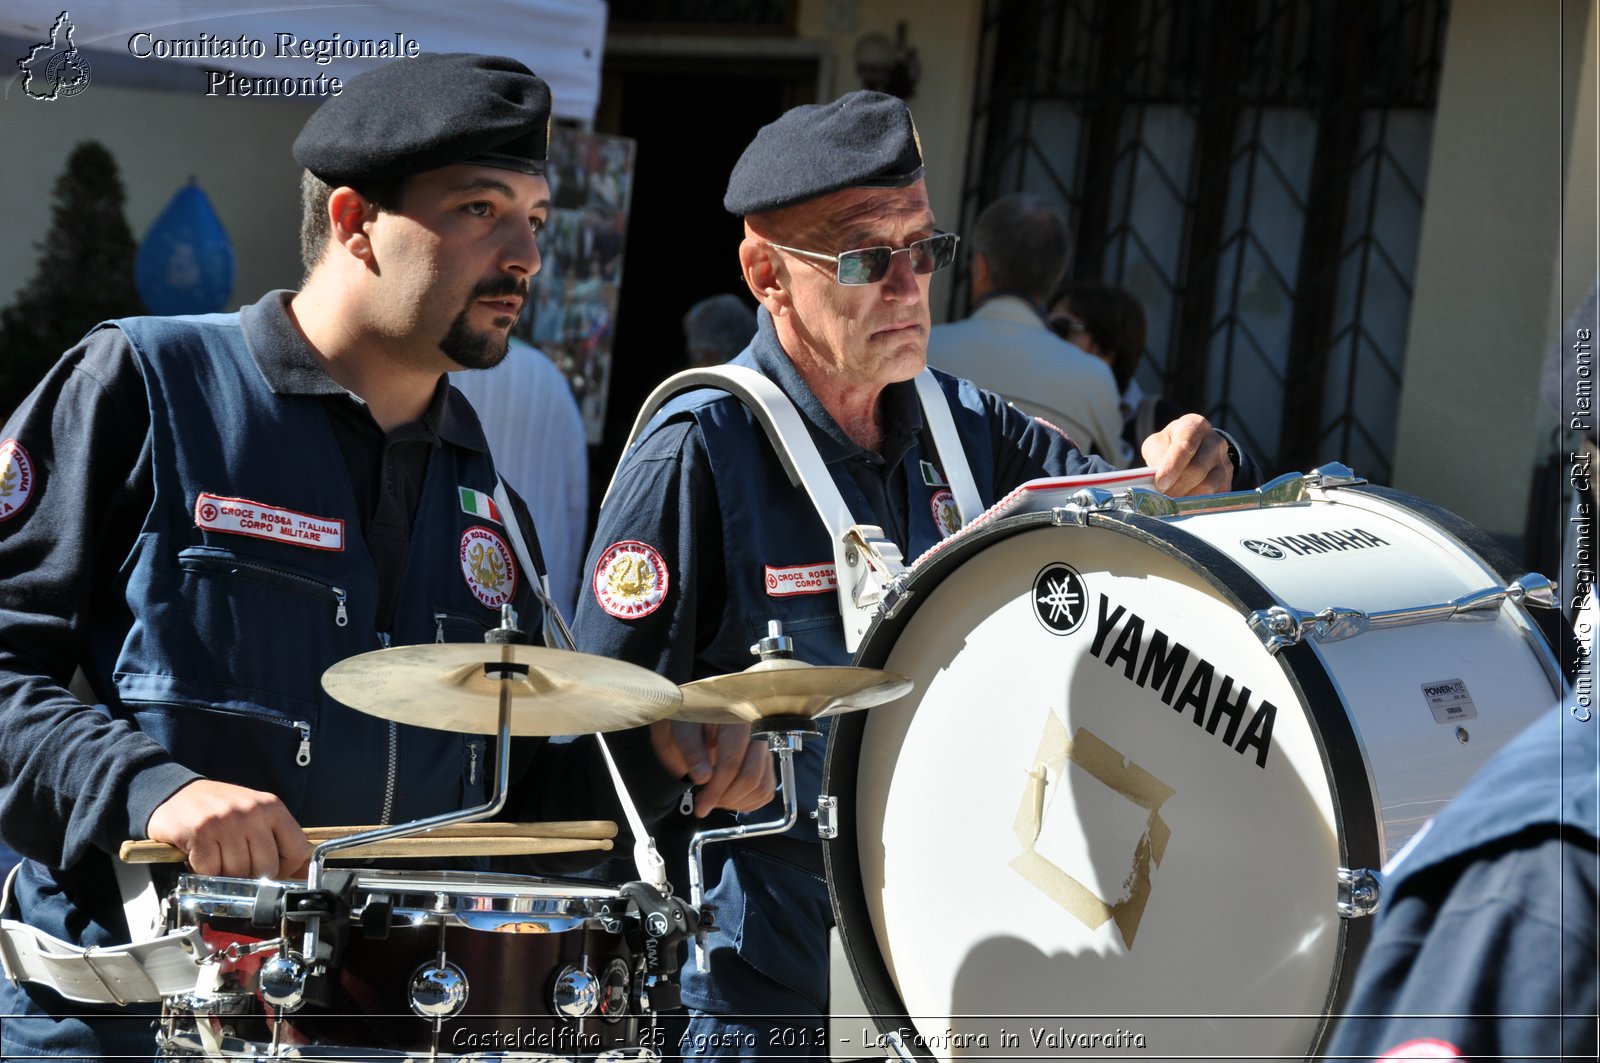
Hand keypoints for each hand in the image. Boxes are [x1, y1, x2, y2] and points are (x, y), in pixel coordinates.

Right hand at [145, 779, 309, 877]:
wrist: (176, 793)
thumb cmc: (220, 809)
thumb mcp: (257, 816)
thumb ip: (279, 840)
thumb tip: (301, 875)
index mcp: (272, 807)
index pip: (297, 851)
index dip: (286, 869)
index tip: (273, 871)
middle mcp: (252, 812)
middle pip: (267, 868)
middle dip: (251, 875)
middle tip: (235, 864)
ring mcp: (226, 822)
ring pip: (238, 873)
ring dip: (225, 874)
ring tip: (217, 857)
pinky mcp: (200, 833)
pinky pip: (211, 871)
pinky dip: (204, 871)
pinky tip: (200, 857)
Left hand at [649, 719, 775, 815]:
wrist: (699, 716)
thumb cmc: (691, 720)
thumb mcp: (683, 728)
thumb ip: (691, 750)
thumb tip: (704, 778)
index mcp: (736, 719)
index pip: (732, 762)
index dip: (716, 789)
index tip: (701, 807)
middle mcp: (758, 732)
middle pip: (751, 778)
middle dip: (726, 798)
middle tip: (705, 803)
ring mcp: (764, 748)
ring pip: (762, 787)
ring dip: (737, 802)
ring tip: (715, 799)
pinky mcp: (766, 760)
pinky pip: (767, 789)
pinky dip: (749, 802)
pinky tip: (729, 799)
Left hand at [1141, 413, 1234, 496]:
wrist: (1192, 451)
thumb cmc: (1169, 446)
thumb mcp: (1157, 444)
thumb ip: (1157, 457)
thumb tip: (1159, 479)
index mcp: (1195, 426)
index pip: (1186, 446)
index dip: (1172, 467)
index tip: (1161, 484)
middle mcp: (1215, 441)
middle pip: (1198, 469)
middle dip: (1177, 486)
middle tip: (1162, 497)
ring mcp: (1225, 461)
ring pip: (1209, 485)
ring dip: (1187, 497)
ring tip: (1172, 502)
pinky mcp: (1228, 480)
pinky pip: (1216, 497)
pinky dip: (1198, 504)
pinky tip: (1185, 505)